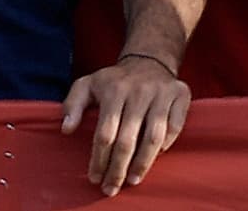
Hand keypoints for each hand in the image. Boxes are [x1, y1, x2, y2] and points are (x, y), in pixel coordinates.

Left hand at [62, 56, 190, 196]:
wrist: (149, 59)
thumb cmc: (115, 80)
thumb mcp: (88, 84)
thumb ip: (72, 104)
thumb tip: (66, 129)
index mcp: (114, 89)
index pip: (105, 133)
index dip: (99, 159)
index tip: (94, 177)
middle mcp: (139, 90)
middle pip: (128, 139)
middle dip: (118, 169)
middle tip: (111, 188)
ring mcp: (162, 92)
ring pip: (154, 137)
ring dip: (143, 163)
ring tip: (133, 180)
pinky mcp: (180, 94)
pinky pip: (175, 126)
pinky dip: (167, 144)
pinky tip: (156, 156)